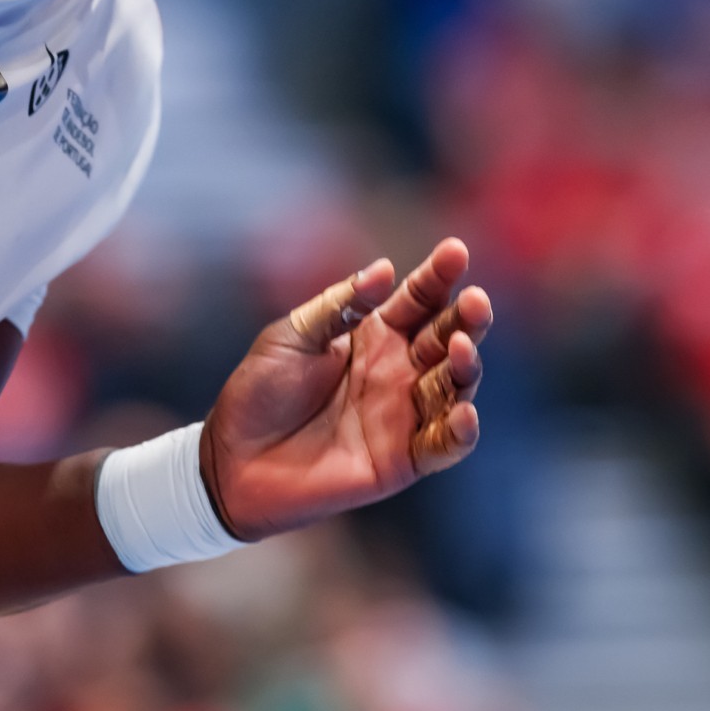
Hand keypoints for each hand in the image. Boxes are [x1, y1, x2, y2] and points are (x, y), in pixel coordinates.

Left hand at [200, 237, 492, 540]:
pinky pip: (444, 446)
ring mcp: (404, 415)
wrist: (234, 460)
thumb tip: (384, 268)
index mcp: (374, 336)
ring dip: (465, 368)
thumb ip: (339, 305)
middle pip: (446, 338)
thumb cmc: (259, 392)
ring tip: (460, 348)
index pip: (417, 300)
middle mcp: (398, 371)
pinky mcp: (404, 460)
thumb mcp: (291, 337)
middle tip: (475, 301)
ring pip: (454, 387)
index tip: (456, 250)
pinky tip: (464, 412)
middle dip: (466, 318)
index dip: (438, 276)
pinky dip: (460, 432)